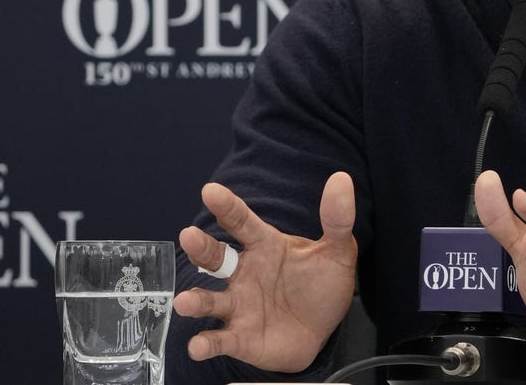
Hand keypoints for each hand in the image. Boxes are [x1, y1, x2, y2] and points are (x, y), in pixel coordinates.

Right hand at [173, 172, 357, 372]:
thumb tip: (341, 179)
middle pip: (217, 257)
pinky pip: (220, 339)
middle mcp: (244, 274)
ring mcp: (239, 306)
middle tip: (188, 235)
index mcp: (265, 246)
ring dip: (197, 301)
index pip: (242, 222)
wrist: (322, 330)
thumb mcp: (337, 251)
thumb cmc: (321, 285)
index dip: (227, 206)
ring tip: (184, 302)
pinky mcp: (241, 337)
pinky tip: (198, 346)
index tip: (210, 190)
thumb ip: (337, 219)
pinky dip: (206, 343)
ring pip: (211, 300)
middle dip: (201, 247)